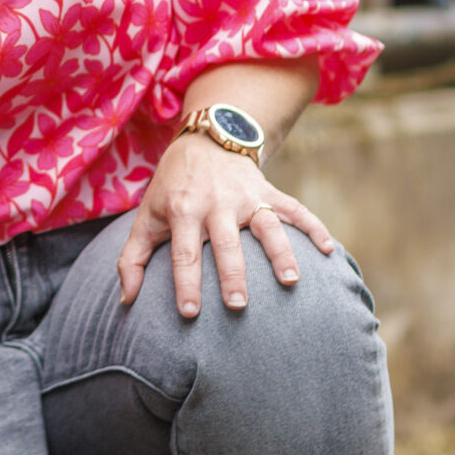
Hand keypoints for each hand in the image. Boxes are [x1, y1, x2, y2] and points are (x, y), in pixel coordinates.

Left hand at [116, 131, 334, 318]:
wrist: (204, 140)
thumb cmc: (171, 188)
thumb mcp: (146, 216)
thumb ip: (132, 258)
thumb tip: (125, 301)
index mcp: (183, 210)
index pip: (184, 253)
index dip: (186, 283)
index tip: (190, 314)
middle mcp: (216, 203)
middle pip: (226, 242)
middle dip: (232, 273)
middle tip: (238, 305)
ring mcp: (246, 195)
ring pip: (266, 224)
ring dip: (280, 252)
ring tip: (292, 281)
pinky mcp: (268, 190)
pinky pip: (295, 209)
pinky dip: (314, 228)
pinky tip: (329, 251)